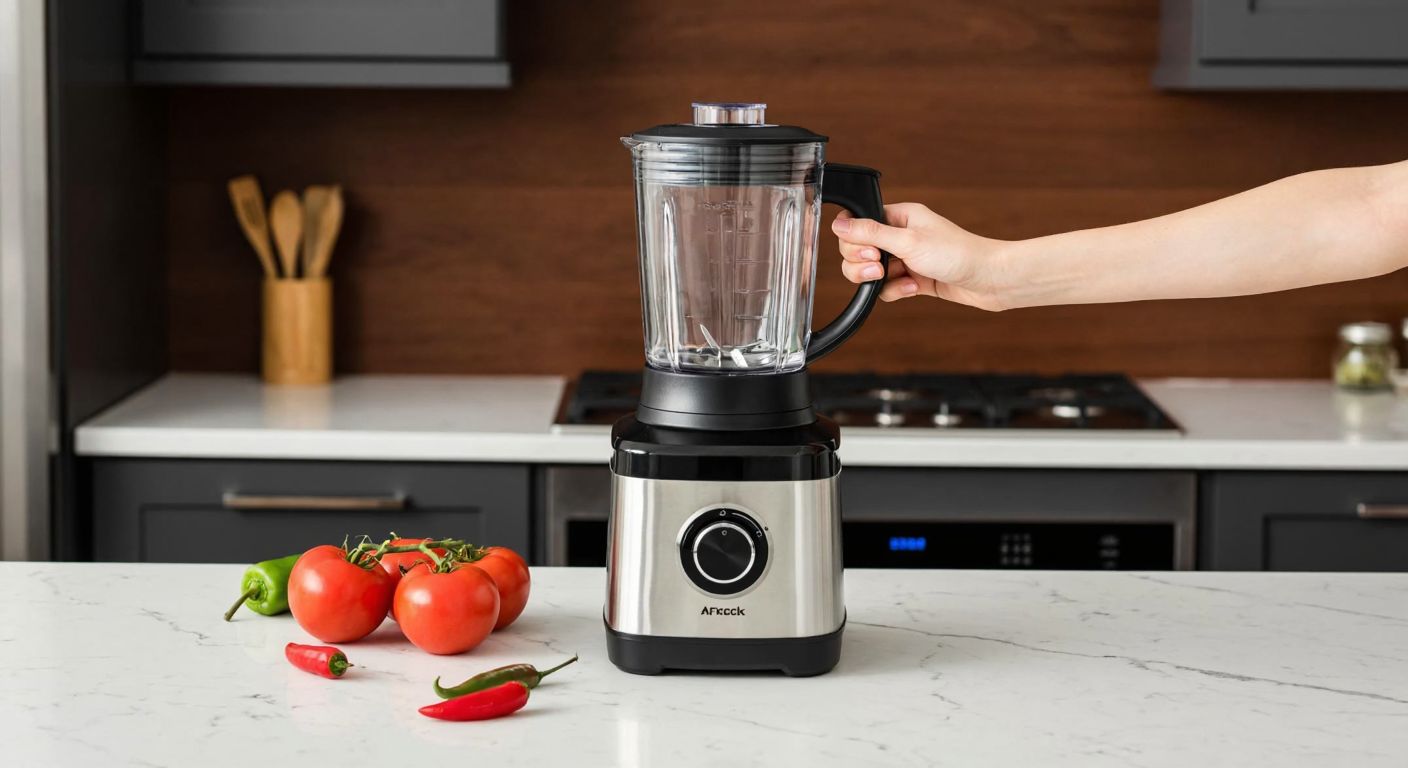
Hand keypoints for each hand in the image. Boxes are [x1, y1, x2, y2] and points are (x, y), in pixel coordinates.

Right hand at [833, 203, 1008, 310]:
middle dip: (863, 263)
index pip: (859, 224)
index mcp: (900, 216)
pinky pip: (889, 287)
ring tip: (896, 279)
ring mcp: (906, 258)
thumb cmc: (957, 253)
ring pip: (871, 272)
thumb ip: (871, 233)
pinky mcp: (913, 278)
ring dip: (879, 280)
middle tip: (879, 267)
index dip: (854, 240)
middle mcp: (900, 235)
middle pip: (859, 250)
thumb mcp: (908, 241)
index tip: (866, 251)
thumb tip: (839, 224)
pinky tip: (914, 288)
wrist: (988, 279)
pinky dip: (897, 290)